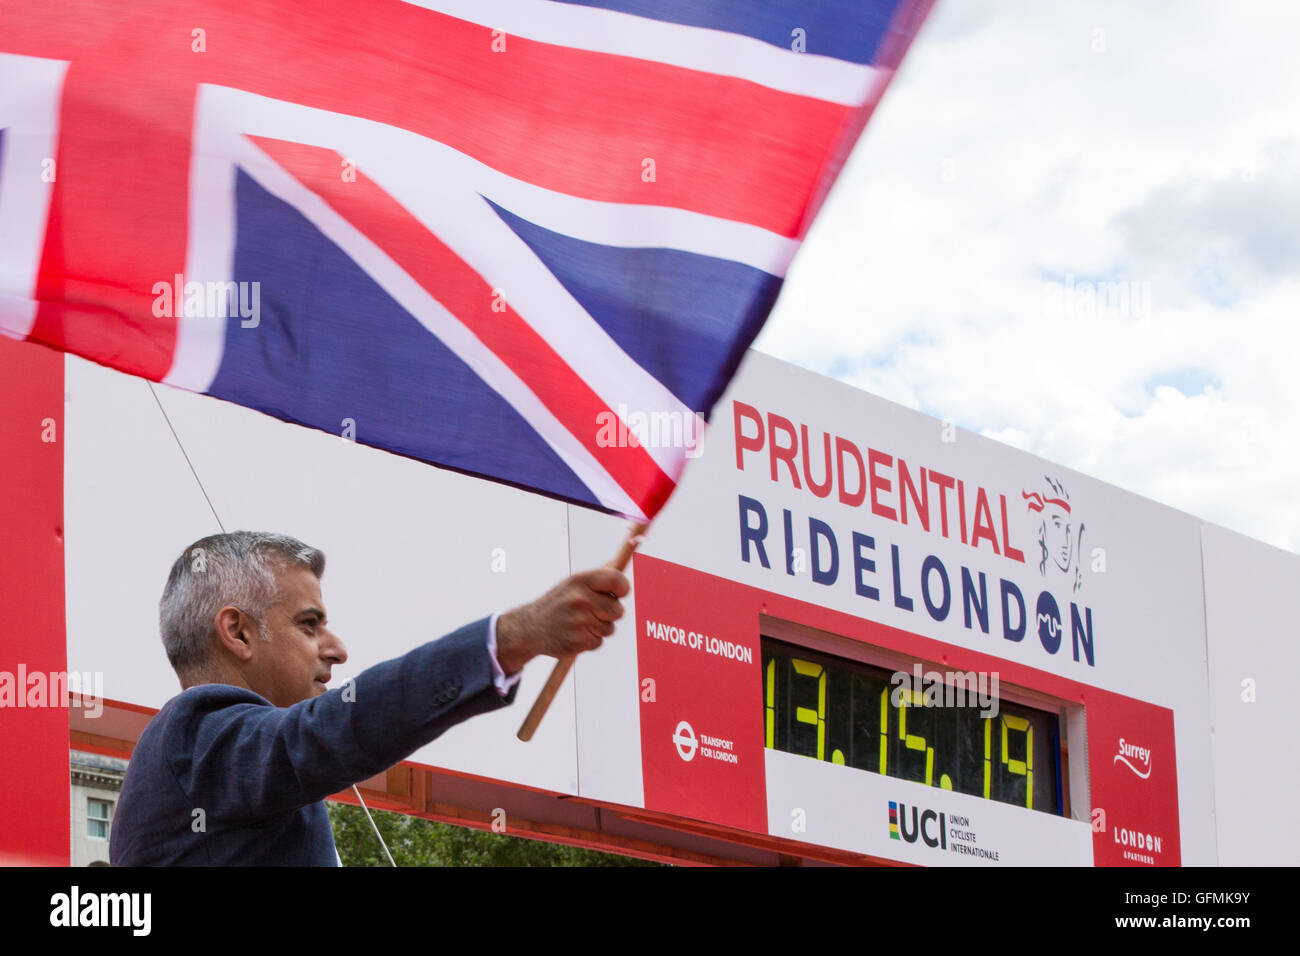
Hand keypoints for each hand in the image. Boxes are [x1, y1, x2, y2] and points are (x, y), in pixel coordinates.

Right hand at [494, 568, 629, 674]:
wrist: (530, 628)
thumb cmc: (558, 603)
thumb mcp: (573, 584)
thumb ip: (597, 577)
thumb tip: (619, 563)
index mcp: (580, 581)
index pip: (616, 580)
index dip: (623, 588)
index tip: (620, 592)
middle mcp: (580, 599)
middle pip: (618, 610)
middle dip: (611, 613)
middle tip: (595, 612)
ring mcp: (578, 621)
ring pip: (609, 628)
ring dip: (599, 628)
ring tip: (580, 623)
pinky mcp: (577, 641)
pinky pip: (598, 642)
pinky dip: (590, 640)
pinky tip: (575, 634)